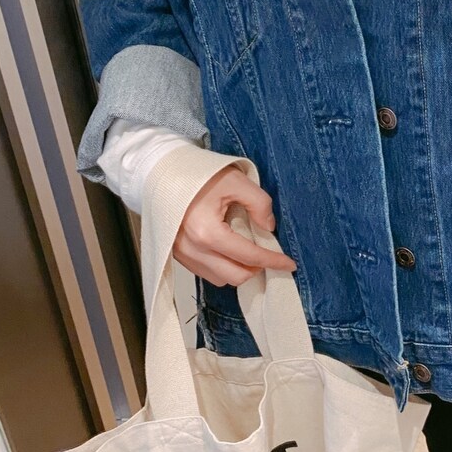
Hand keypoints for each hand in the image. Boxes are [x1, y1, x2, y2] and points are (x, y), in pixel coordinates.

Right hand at [173, 164, 296, 285]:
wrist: (163, 172)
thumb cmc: (197, 174)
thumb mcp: (237, 181)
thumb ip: (260, 204)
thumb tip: (268, 227)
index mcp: (207, 232)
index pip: (249, 256)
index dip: (273, 260)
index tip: (289, 263)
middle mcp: (192, 249)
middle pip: (235, 276)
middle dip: (256, 268)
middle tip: (268, 254)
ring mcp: (182, 254)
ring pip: (220, 278)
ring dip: (238, 268)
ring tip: (247, 249)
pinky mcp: (177, 254)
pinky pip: (205, 272)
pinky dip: (222, 266)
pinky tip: (229, 248)